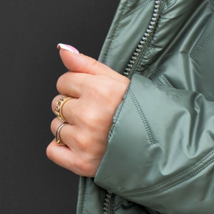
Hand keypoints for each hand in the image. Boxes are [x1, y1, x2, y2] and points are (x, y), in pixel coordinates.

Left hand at [46, 44, 129, 177]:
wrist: (159, 145)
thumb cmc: (139, 111)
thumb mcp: (117, 80)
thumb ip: (86, 64)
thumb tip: (63, 50)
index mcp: (99, 90)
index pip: (63, 82)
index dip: (77, 88)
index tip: (93, 97)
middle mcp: (89, 115)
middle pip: (58, 104)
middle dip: (73, 107)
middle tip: (97, 115)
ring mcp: (84, 140)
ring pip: (56, 127)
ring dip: (70, 128)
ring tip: (95, 131)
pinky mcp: (81, 162)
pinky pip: (53, 150)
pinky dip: (63, 149)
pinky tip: (83, 146)